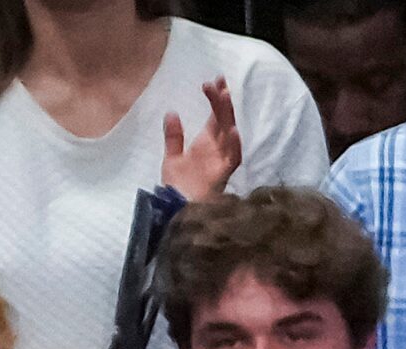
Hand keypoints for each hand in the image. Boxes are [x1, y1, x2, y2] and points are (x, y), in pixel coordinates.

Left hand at [161, 77, 242, 199]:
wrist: (175, 209)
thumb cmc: (177, 187)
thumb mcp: (172, 158)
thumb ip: (173, 136)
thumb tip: (172, 112)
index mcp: (207, 144)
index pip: (215, 116)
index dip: (216, 99)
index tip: (214, 81)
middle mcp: (217, 150)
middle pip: (223, 120)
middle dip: (222, 101)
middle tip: (218, 82)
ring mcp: (221, 161)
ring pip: (229, 134)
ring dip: (227, 115)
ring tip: (224, 96)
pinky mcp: (222, 175)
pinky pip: (233, 158)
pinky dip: (234, 145)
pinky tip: (231, 130)